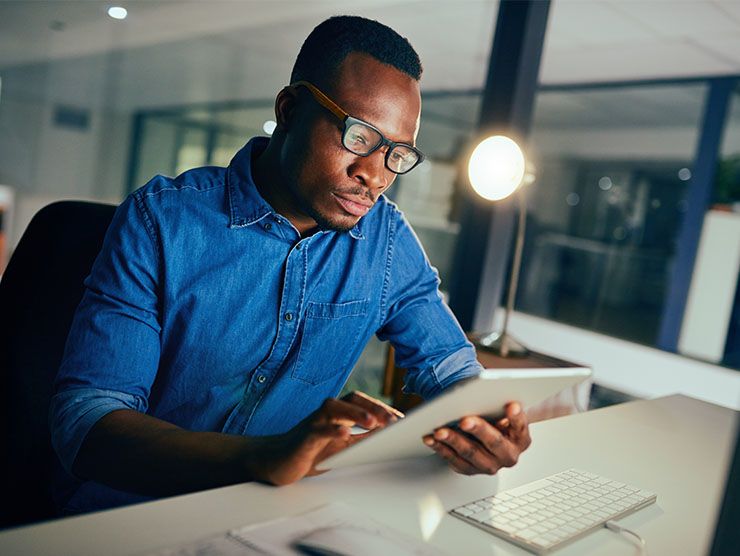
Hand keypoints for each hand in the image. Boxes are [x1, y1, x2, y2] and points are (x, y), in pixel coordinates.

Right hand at [248, 393, 402, 485]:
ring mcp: (314, 422)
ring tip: (372, 422)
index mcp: (338, 413)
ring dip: (355, 413)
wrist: (277, 461)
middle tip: (393, 420)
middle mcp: (327, 412)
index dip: (383, 408)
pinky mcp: (303, 437)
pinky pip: (318, 430)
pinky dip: (331, 430)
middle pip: (352, 399)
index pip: (364, 403)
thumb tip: (389, 435)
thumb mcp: (343, 445)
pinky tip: (344, 434)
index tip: (402, 418)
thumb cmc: (312, 451)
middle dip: (374, 407)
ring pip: (335, 408)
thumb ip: (362, 438)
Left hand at [422, 401, 530, 475]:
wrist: (488, 436)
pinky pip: (454, 460)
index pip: (520, 427)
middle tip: (465, 420)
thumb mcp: (501, 411)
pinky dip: (441, 448)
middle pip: (494, 442)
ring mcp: (490, 465)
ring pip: (471, 453)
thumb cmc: (495, 418)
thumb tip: (486, 395)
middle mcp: (508, 455)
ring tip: (440, 430)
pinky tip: (432, 439)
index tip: (511, 405)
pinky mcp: (471, 470)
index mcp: (521, 439)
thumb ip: (498, 405)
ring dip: (453, 440)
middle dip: (479, 430)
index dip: (516, 417)